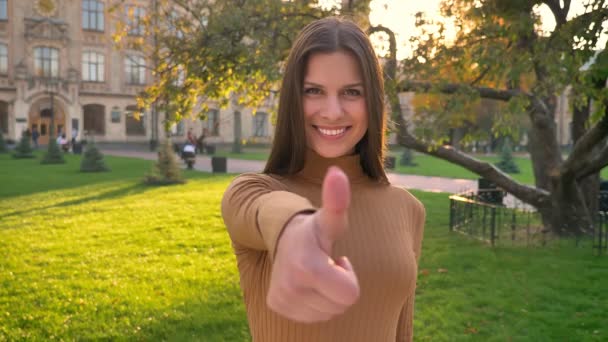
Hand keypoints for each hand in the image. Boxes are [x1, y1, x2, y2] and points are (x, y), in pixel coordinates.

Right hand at [267, 167, 359, 322]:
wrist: (281, 235)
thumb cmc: (315, 229)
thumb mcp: (330, 219)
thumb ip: (337, 200)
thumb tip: (337, 172)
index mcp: (308, 268)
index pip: (350, 295)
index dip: (349, 277)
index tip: (338, 260)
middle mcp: (292, 287)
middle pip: (339, 306)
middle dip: (339, 287)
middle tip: (327, 266)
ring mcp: (283, 298)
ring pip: (326, 313)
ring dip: (327, 295)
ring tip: (317, 273)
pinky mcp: (277, 304)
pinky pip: (311, 317)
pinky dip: (314, 302)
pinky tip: (306, 282)